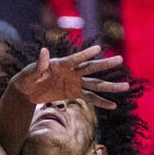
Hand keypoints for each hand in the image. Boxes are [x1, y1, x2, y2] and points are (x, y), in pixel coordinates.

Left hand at [10, 44, 128, 109]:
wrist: (28, 91)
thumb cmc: (28, 78)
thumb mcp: (31, 72)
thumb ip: (39, 64)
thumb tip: (43, 51)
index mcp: (61, 64)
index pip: (75, 58)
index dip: (86, 54)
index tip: (98, 49)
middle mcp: (72, 72)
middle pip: (91, 68)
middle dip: (105, 64)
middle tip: (120, 59)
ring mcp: (75, 83)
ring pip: (95, 84)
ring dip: (110, 86)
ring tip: (125, 87)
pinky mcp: (75, 93)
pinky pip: (91, 98)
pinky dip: (101, 102)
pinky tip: (113, 106)